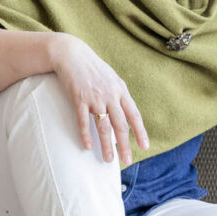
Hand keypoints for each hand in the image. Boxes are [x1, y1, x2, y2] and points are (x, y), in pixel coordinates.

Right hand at [48, 33, 148, 165]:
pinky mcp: (79, 98)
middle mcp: (110, 95)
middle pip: (120, 124)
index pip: (134, 114)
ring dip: (106, 145)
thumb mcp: (111, 79)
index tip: (144, 146)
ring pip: (103, 126)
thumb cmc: (92, 68)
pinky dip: (86, 134)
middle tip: (126, 161)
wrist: (72, 54)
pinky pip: (83, 120)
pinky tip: (88, 146)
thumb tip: (124, 115)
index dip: (140, 131)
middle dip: (125, 145)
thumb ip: (118, 95)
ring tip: (108, 159)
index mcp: (120, 90)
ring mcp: (95, 97)